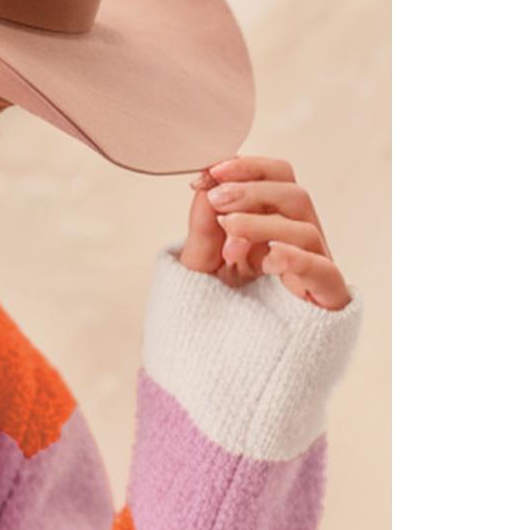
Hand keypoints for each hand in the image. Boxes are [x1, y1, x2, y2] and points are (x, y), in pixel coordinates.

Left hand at [180, 154, 351, 310]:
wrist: (239, 361)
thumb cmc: (227, 308)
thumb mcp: (204, 265)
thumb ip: (203, 227)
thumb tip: (204, 186)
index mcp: (275, 222)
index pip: (276, 178)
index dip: (248, 168)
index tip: (212, 171)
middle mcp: (298, 239)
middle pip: (294, 195)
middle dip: (253, 191)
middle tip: (217, 198)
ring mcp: (315, 267)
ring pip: (304, 229)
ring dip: (264, 223)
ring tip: (230, 229)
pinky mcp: (326, 297)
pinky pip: (322, 270)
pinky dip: (297, 259)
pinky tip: (270, 256)